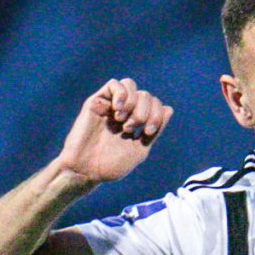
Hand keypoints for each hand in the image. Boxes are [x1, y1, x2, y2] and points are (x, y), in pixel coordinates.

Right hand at [54, 78, 171, 186]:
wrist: (85, 170)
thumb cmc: (111, 165)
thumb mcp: (140, 149)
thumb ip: (155, 130)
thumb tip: (169, 109)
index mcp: (136, 122)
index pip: (155, 104)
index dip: (157, 115)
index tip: (147, 132)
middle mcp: (124, 111)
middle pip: (145, 95)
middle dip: (144, 112)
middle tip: (130, 129)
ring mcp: (110, 105)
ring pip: (130, 85)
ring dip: (132, 102)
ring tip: (122, 121)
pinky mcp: (97, 102)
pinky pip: (114, 84)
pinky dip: (121, 94)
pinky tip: (117, 110)